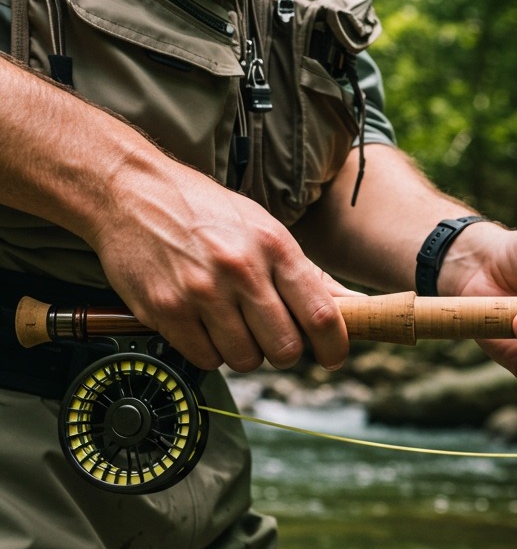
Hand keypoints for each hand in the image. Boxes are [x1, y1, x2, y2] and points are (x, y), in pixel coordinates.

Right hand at [89, 153, 354, 372]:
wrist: (129, 189)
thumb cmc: (205, 211)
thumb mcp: (264, 228)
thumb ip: (308, 274)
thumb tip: (354, 306)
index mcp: (274, 246)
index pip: (321, 316)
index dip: (335, 347)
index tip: (333, 357)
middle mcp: (241, 269)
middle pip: (285, 349)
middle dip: (283, 351)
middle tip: (270, 334)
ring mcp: (201, 292)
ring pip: (246, 359)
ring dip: (244, 352)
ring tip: (230, 323)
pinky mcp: (166, 310)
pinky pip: (205, 359)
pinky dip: (209, 351)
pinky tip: (202, 325)